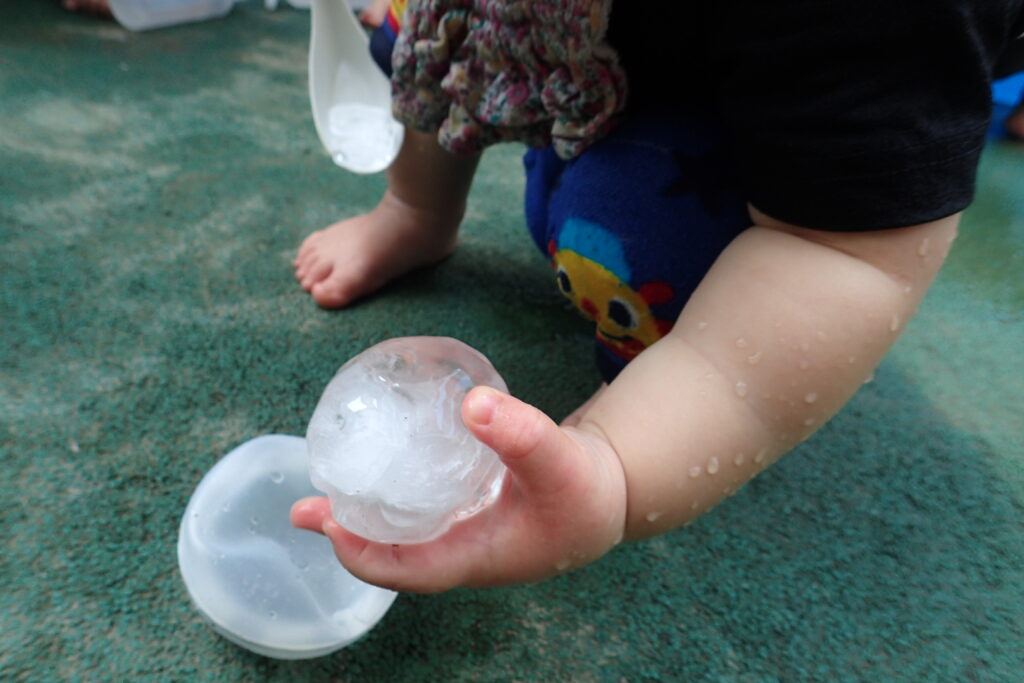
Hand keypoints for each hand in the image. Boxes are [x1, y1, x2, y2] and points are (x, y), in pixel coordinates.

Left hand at [290, 386, 627, 592]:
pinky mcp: (469, 509)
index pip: (406, 570)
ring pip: (402, 531)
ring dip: (363, 513)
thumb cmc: (587, 491)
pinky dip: (391, 493)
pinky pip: (418, 510)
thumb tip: (472, 403)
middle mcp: (462, 550)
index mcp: (476, 557)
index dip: (361, 554)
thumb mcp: (560, 462)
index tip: (326, 523)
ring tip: (326, 486)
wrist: (611, 492)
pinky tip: (382, 463)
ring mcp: (464, 532)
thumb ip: (523, 434)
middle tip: (303, 506)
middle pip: (392, 553)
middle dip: (346, 533)